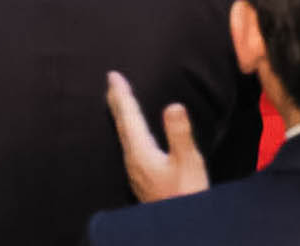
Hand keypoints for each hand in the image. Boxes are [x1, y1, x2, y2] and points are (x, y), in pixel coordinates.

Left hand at [104, 71, 208, 203]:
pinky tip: (133, 133)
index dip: (122, 95)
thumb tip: (173, 105)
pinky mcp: (141, 175)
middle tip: (111, 83)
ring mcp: (135, 169)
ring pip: (124, 134)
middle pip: (121, 125)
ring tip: (119, 102)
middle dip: (117, 102)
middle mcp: (133, 159)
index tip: (113, 76)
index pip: (129, 117)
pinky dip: (128, 129)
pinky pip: (130, 143)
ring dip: (121, 115)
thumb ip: (179, 133)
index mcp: (141, 151)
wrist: (178, 224)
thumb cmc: (185, 191)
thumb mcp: (188, 160)